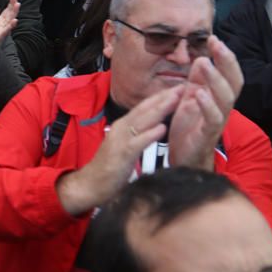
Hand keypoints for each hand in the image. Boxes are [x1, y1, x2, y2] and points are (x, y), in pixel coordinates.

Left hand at [0, 0, 19, 69]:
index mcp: (0, 20)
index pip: (7, 10)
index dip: (10, 4)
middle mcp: (3, 24)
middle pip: (10, 14)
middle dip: (13, 6)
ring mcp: (2, 30)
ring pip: (10, 20)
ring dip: (14, 13)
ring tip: (17, 5)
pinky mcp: (0, 36)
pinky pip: (6, 30)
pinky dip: (11, 25)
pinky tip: (15, 21)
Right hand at [55, 86, 183, 213]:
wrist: (89, 185)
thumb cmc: (109, 168)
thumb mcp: (125, 147)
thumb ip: (137, 136)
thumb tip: (155, 126)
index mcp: (123, 126)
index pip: (144, 107)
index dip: (161, 97)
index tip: (178, 89)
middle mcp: (121, 129)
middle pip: (145, 109)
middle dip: (164, 97)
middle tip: (182, 86)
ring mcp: (120, 140)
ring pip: (142, 121)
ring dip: (160, 109)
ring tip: (176, 99)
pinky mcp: (121, 154)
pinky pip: (137, 142)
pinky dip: (150, 134)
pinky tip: (163, 128)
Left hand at [168, 37, 242, 169]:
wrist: (183, 159)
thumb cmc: (188, 129)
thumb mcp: (190, 99)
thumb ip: (196, 81)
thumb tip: (202, 58)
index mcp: (217, 97)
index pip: (228, 73)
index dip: (224, 56)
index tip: (214, 37)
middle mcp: (222, 108)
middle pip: (233, 82)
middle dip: (226, 61)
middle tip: (216, 43)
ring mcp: (217, 121)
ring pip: (225, 98)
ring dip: (215, 79)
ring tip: (204, 62)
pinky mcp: (207, 135)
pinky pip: (212, 119)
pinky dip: (207, 105)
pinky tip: (198, 93)